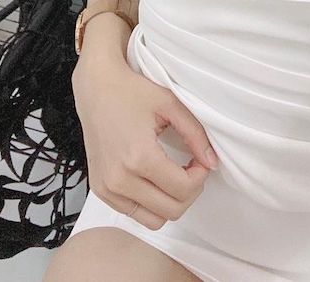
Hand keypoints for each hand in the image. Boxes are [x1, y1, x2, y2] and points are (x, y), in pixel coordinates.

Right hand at [72, 55, 218, 230]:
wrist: (96, 89)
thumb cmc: (132, 92)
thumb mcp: (170, 105)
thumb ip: (195, 134)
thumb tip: (212, 162)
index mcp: (139, 156)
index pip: (182, 189)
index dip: (200, 176)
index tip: (200, 159)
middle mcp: (119, 179)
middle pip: (171, 210)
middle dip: (190, 191)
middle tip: (191, 167)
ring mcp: (107, 188)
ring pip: (153, 220)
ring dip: (171, 202)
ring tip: (173, 175)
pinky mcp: (100, 191)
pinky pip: (134, 214)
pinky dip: (151, 203)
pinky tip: (155, 178)